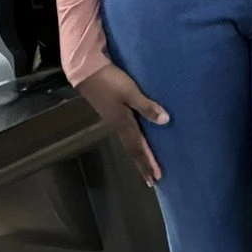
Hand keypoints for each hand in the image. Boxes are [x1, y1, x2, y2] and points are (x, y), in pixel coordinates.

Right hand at [76, 63, 166, 184]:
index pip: (138, 148)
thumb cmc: (110, 81)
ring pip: (129, 142)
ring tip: (146, 166)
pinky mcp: (111, 112)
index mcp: (123, 123)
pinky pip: (126, 133)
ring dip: (138, 155)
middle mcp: (118, 125)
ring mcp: (113, 119)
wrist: (86, 71)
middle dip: (143, 165)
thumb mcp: (130, 92)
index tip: (155, 178)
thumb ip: (147, 107)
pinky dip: (134, 142)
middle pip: (133, 149)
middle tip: (152, 180)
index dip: (147, 163)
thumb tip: (166, 122)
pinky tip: (137, 141)